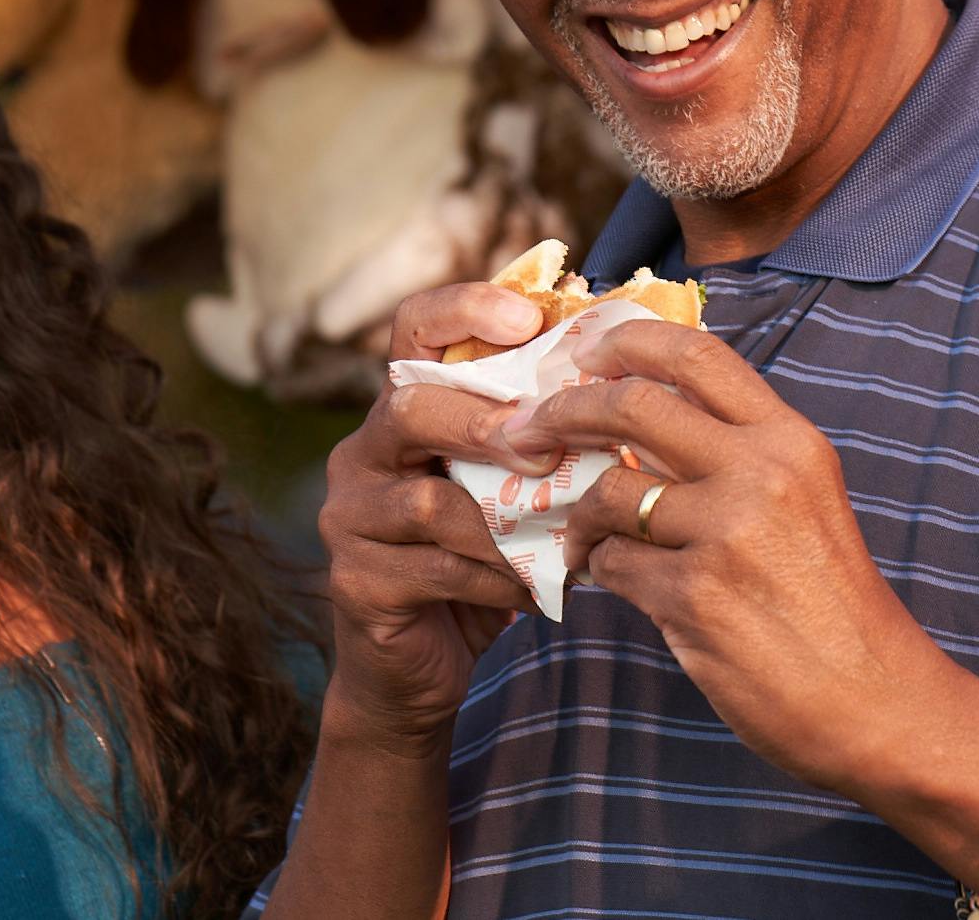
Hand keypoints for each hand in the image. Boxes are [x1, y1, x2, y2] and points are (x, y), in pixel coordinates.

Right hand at [316, 282, 553, 752]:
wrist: (415, 669)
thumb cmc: (478, 561)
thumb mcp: (506, 489)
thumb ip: (537, 438)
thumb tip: (628, 378)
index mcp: (403, 410)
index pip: (413, 329)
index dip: (464, 309)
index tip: (527, 316)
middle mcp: (363, 452)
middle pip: (408, 407)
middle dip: (483, 422)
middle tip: (544, 446)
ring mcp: (350, 517)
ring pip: (426, 500)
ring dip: (503, 521)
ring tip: (558, 536)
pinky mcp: (356, 581)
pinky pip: (436, 568)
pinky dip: (496, 578)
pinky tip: (532, 589)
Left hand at [511, 319, 951, 793]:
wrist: (876, 700)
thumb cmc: (831, 603)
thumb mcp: (804, 501)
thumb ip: (736, 454)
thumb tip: (638, 418)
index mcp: (790, 440)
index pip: (697, 355)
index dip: (626, 340)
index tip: (582, 351)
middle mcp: (761, 473)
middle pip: (633, 404)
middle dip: (565, 410)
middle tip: (529, 428)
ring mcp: (726, 534)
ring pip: (608, 492)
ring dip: (578, 515)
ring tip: (581, 538)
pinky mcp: (694, 598)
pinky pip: (614, 566)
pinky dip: (598, 571)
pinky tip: (605, 580)